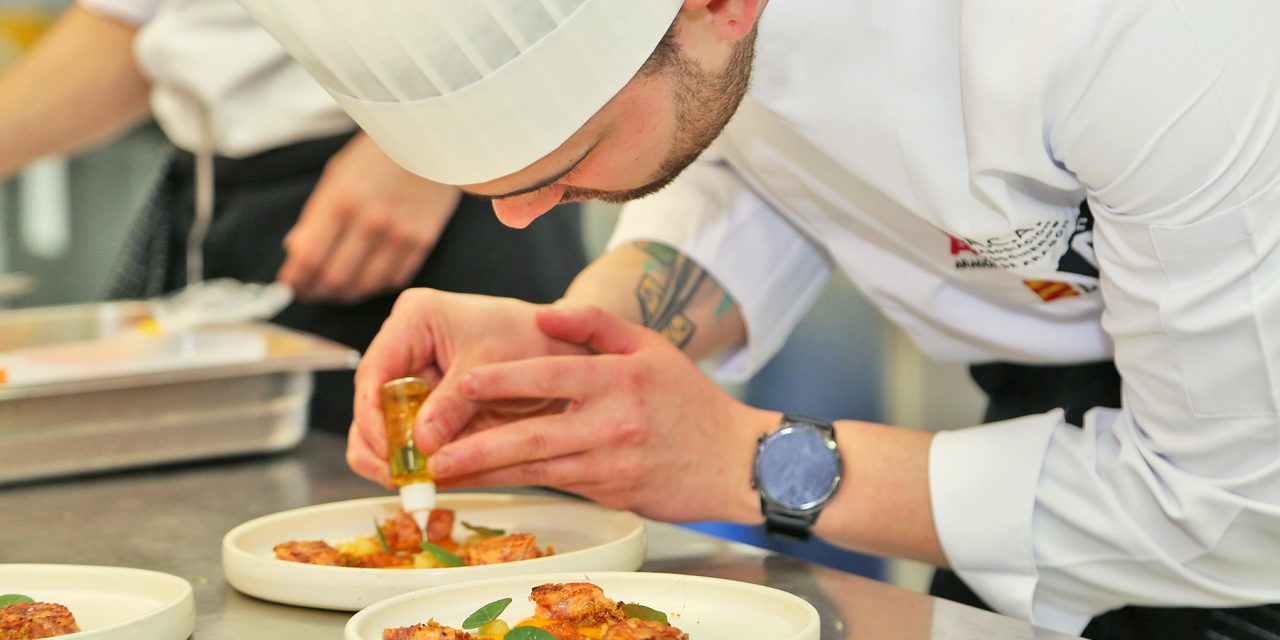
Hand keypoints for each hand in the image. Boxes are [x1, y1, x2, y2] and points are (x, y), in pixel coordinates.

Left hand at [278, 132, 461, 302]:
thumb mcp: (337, 176)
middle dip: (317, 291)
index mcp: (341, 201)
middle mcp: (370, 222)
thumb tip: (296, 251)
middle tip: (310, 292)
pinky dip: (377, 286)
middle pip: (335, 278)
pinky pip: (395, 279)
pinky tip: (367, 279)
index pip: (309, 258)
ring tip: (336, 291)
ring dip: (346, 294)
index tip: (290, 284)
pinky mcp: (423, 240)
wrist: (428, 138)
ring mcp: (400, 234)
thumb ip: (316, 216)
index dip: (296, 279)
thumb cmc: (378, 154)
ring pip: (365, 285)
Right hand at [348, 289, 588, 486]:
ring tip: (408, 486)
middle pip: (371, 401)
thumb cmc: (532, 339)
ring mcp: (414, 375)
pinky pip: (409, 435)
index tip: (386, 450)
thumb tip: (421, 443)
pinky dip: (414, 460)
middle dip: (379, 443)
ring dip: (391, 457)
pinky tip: (424, 480)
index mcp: (415, 319)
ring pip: (382, 423)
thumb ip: (454, 405)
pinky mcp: (427, 402)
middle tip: (395, 478)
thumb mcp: (494, 369)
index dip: (372, 414)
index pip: (376, 371)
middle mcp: (405, 345)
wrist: (560, 348)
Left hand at [428, 305, 773, 523]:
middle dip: (478, 446)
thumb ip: (598, 325)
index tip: (462, 383)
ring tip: (444, 473)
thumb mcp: (652, 347)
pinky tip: (485, 483)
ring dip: (487, 473)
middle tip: (434, 452)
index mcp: (620, 380)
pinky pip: (554, 486)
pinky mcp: (610, 493)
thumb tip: (546, 315)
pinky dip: (517, 484)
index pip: (552, 377)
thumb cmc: (690, 402)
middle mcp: (613, 424)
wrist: (735, 462)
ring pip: (538, 470)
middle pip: (535, 436)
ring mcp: (611, 463)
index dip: (503, 380)